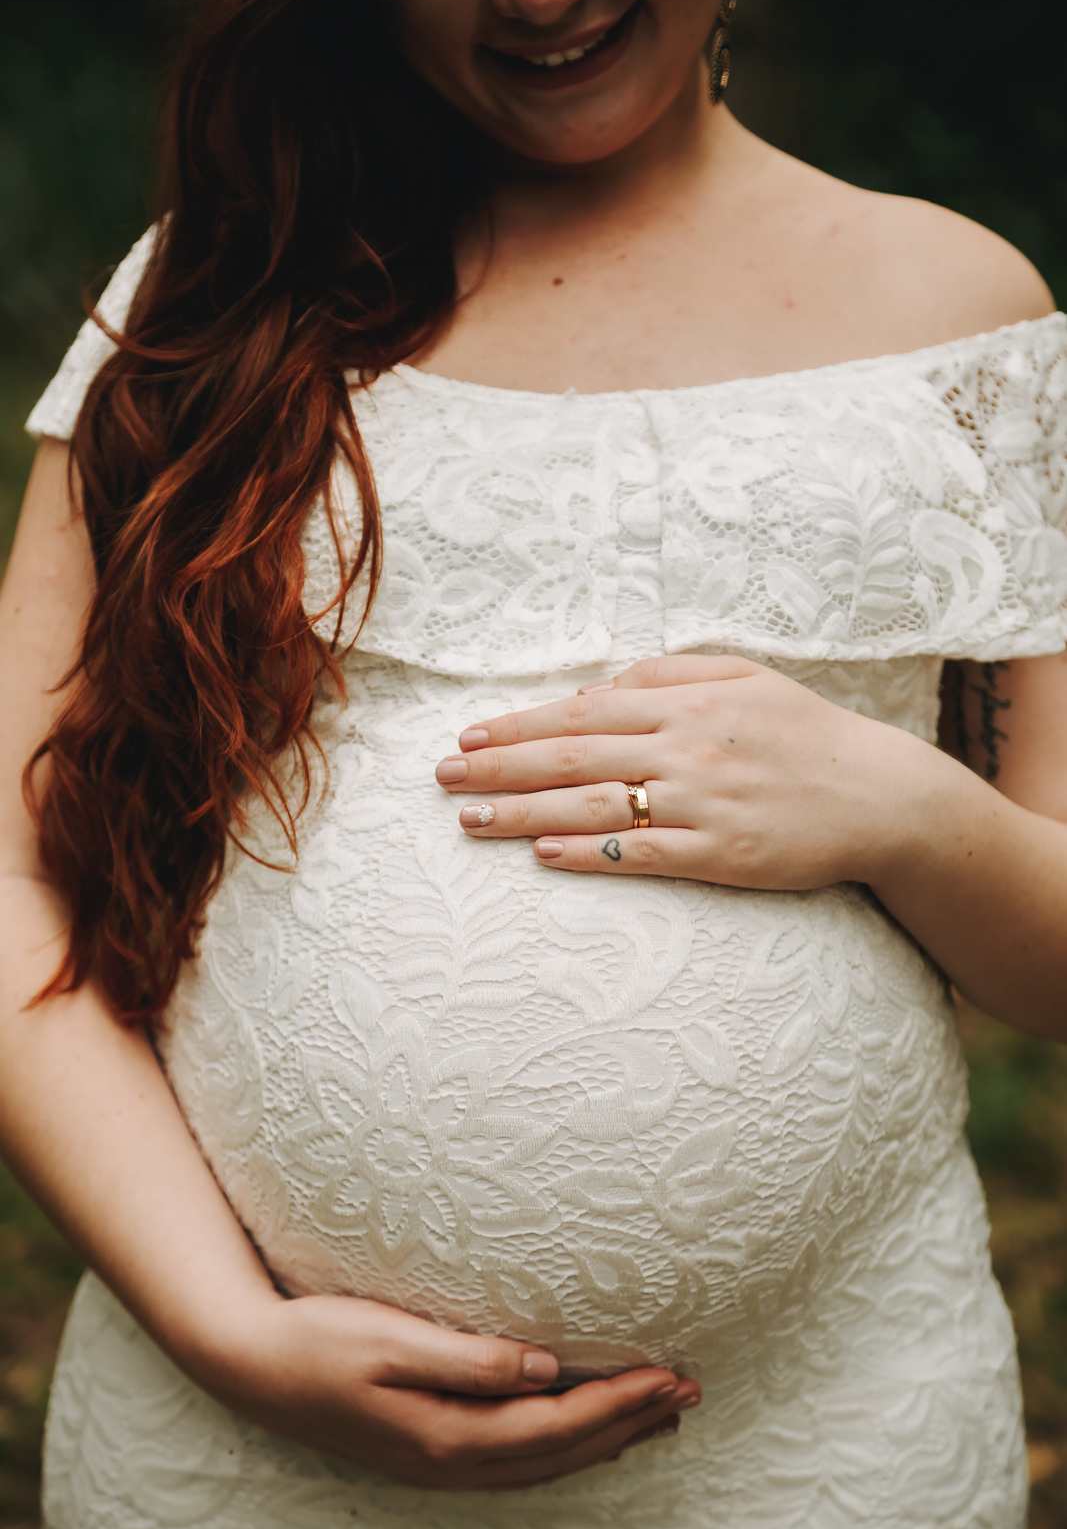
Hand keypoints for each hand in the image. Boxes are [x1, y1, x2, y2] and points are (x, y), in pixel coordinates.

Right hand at [200, 1290, 698, 1490]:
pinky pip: (517, 1459)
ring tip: (656, 1414)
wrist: (251, 1366)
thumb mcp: (391, 1339)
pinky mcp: (427, 1450)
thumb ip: (470, 1358)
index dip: (618, 1403)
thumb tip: (545, 1367)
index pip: (557, 1425)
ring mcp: (438, 1464)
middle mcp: (450, 1461)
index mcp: (447, 1434)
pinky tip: (578, 1430)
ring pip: (544, 1464)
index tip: (670, 1374)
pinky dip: (562, 1446)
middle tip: (688, 1391)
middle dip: (629, 1423)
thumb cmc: (319, 1340)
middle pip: (562, 1452)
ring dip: (604, 1440)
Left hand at [436, 655, 943, 889]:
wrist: (879, 793)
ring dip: (524, 812)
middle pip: (574, 756)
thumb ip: (667, 673)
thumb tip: (596, 686)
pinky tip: (542, 855)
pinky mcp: (721, 853)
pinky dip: (588, 853)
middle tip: (442, 778)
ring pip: (594, 806)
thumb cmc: (803, 731)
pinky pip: (642, 854)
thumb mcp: (742, 676)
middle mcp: (686, 748)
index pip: (583, 712)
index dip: (520, 725)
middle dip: (499, 767)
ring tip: (469, 820)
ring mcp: (702, 803)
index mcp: (687, 702)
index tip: (469, 736)